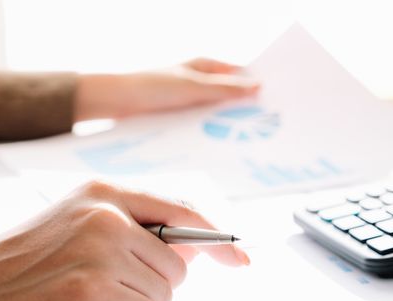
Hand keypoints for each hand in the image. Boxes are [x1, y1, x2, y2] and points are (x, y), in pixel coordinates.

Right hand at [0, 181, 248, 300]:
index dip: (215, 236)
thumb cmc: (28, 268)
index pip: (182, 210)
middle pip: (178, 261)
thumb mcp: (82, 228)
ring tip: (91, 300)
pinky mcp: (91, 287)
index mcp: (102, 191)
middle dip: (153, 283)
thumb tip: (196, 250)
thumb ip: (138, 230)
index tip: (237, 255)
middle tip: (107, 288)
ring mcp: (98, 247)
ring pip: (165, 291)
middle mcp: (104, 211)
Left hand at [75, 58, 259, 120]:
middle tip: (268, 124)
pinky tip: (223, 143)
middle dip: (247, 108)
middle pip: (231, 95)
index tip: (277, 101)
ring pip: (218, 112)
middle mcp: (201, 83)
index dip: (258, 86)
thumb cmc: (151, 87)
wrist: (116, 104)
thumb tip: (257, 87)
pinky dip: (213, 131)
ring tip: (249, 137)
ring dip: (230, 122)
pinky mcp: (182, 117)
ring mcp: (192, 101)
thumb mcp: (192, 87)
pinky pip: (203, 124)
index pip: (241, 74)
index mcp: (206, 66)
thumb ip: (224, 89)